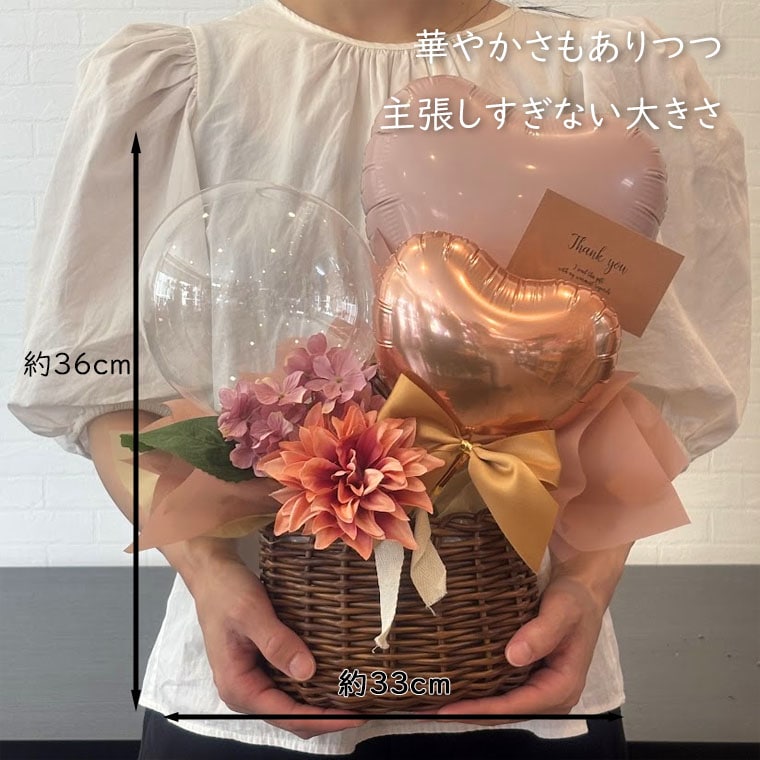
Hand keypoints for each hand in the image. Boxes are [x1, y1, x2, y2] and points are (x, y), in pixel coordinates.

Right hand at [188, 544, 365, 738]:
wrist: (213, 574)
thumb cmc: (227, 592)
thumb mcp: (252, 613)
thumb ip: (277, 643)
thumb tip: (307, 672)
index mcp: (238, 686)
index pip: (287, 715)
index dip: (323, 719)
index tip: (354, 716)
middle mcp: (245, 690)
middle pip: (292, 717)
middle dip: (327, 717)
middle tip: (364, 709)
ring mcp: (254, 678)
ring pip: (293, 703)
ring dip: (322, 704)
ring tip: (355, 695)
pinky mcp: (262, 665)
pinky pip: (291, 685)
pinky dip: (313, 686)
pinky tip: (335, 675)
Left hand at [420, 551, 624, 723]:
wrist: (581, 589)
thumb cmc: (575, 600)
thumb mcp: (563, 611)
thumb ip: (542, 633)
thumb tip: (513, 656)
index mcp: (563, 685)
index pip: (517, 706)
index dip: (483, 709)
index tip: (451, 709)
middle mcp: (550, 694)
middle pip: (505, 712)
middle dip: (469, 713)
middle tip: (430, 710)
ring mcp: (538, 685)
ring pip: (500, 704)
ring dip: (469, 704)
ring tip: (433, 703)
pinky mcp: (527, 674)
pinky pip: (501, 689)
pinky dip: (477, 690)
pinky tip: (454, 684)